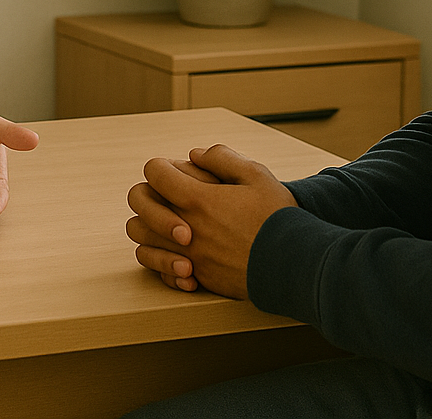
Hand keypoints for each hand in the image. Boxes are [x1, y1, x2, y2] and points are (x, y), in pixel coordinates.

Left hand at [126, 144, 295, 298]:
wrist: (293, 264)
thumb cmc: (277, 217)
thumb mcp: (256, 174)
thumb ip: (222, 158)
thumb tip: (194, 155)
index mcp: (198, 199)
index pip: (154, 172)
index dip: (162, 167)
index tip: (178, 172)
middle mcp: (186, 227)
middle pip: (139, 204)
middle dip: (148, 194)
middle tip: (169, 197)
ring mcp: (188, 255)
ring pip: (141, 239)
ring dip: (150, 227)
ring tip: (172, 226)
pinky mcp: (196, 277)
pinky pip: (159, 271)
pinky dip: (163, 262)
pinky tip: (184, 255)